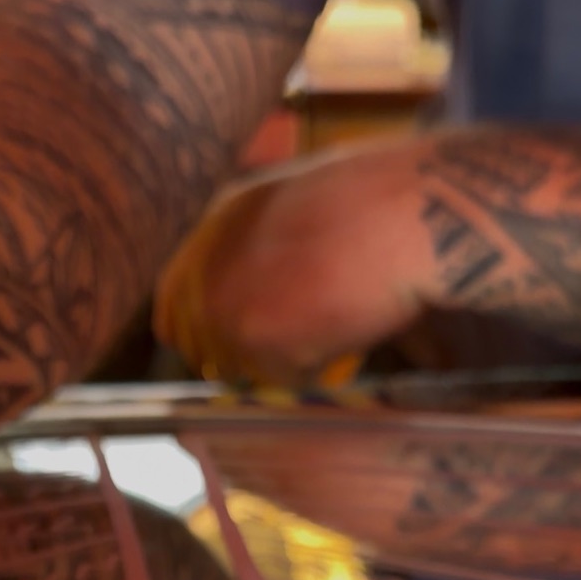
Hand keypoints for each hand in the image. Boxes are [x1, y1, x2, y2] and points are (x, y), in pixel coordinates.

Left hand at [154, 139, 434, 384]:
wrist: (407, 213)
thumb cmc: (381, 199)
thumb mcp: (298, 200)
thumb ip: (263, 242)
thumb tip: (264, 286)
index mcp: (217, 222)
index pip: (173, 301)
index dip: (201, 331)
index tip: (232, 343)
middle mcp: (208, 264)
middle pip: (200, 347)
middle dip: (241, 357)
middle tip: (292, 347)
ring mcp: (227, 305)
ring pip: (242, 369)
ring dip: (282, 363)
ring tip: (331, 324)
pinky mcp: (257, 340)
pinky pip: (282, 380)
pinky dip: (314, 370)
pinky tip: (345, 334)